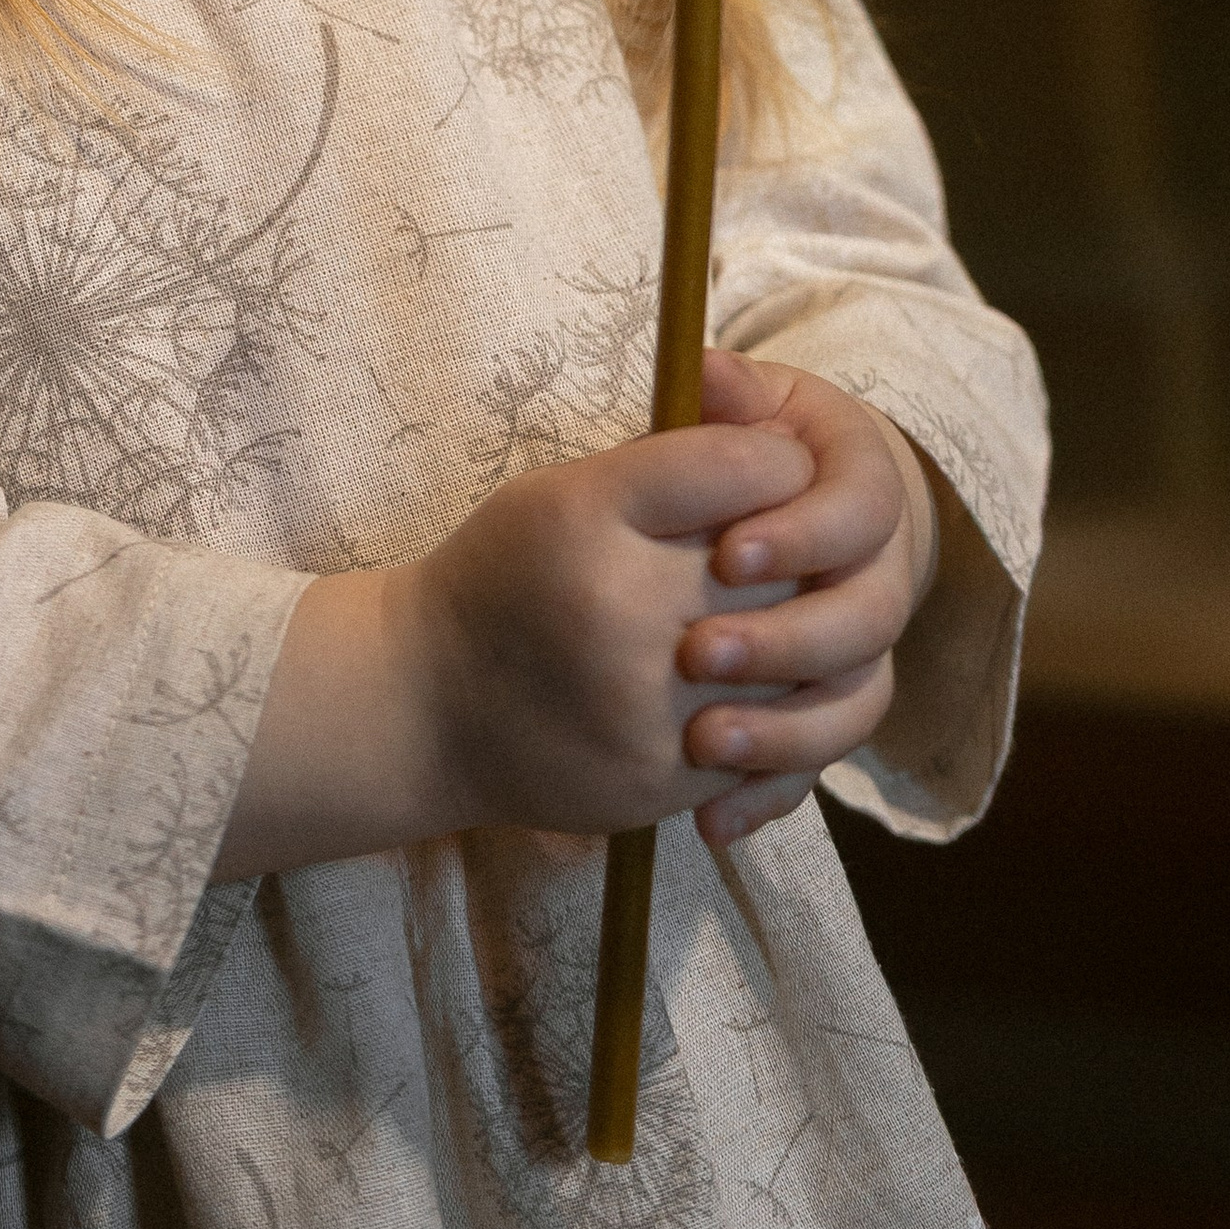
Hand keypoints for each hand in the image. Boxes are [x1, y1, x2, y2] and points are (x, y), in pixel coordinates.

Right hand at [214, 389, 815, 879]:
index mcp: (589, 518)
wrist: (426, 706)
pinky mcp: (662, 781)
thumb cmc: (505, 575)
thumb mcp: (564, 490)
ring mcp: (645, 708)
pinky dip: (782, 709)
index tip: (775, 463)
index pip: (739, 466)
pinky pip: (769, 742)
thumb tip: (790, 447)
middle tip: (788, 542)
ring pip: (793, 660)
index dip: (777, 458)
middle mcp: (619, 611)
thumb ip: (673, 462)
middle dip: (799, 549)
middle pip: (779, 565)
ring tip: (783, 614)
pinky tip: (756, 683)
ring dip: (803, 632)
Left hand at [673, 350, 937, 849]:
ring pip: (854, 707)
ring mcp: (860, 656)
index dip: (802, 536)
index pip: (861, 514)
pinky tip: (711, 818)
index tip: (728, 553)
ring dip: (783, 734)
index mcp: (866, 491)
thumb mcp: (740, 411)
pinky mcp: (825, 716)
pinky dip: (768, 797)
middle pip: (865, 622)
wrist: (778, 512)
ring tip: (701, 745)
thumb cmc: (747, 446)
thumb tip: (710, 368)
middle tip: (698, 653)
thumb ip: (729, 398)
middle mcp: (881, 578)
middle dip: (785, 642)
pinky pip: (817, 770)